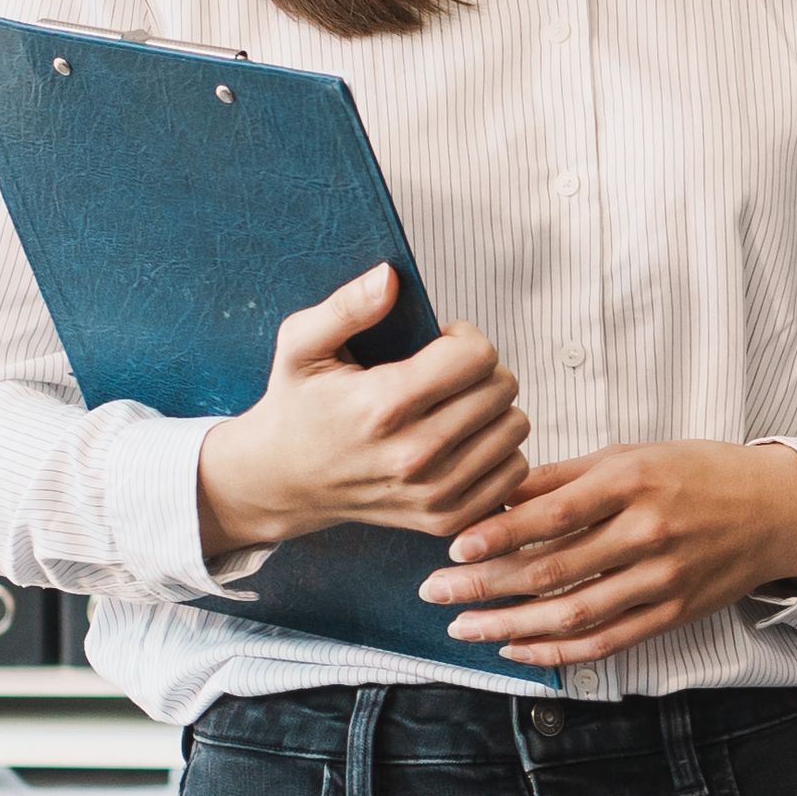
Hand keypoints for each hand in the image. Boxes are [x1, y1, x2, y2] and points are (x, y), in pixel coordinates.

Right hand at [192, 266, 527, 555]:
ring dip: (493, 410)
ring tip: (454, 406)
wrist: (282, 481)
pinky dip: (498, 452)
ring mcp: (432, 492)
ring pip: (514, 429)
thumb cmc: (296, 404)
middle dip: (481, 369)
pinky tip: (464, 440)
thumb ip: (347, 306)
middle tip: (446, 374)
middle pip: (502, 389)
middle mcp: (414, 454)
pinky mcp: (445, 519)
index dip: (465, 338)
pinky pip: (513, 472)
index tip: (440, 343)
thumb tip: (391, 276)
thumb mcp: (301, 345)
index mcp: (383, 405)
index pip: (478, 356)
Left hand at [428, 439, 796, 666]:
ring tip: (464, 628)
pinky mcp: (672, 614)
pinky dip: (556, 651)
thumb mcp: (633, 455)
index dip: (497, 534)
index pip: (550, 514)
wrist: (777, 510)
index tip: (453, 547)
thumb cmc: (699, 473)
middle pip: (550, 568)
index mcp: (631, 482)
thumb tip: (499, 493)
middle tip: (435, 592)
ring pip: (571, 614)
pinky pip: (604, 641)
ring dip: (509, 625)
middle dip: (484, 584)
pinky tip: (516, 649)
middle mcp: (645, 532)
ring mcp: (660, 579)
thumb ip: (566, 477)